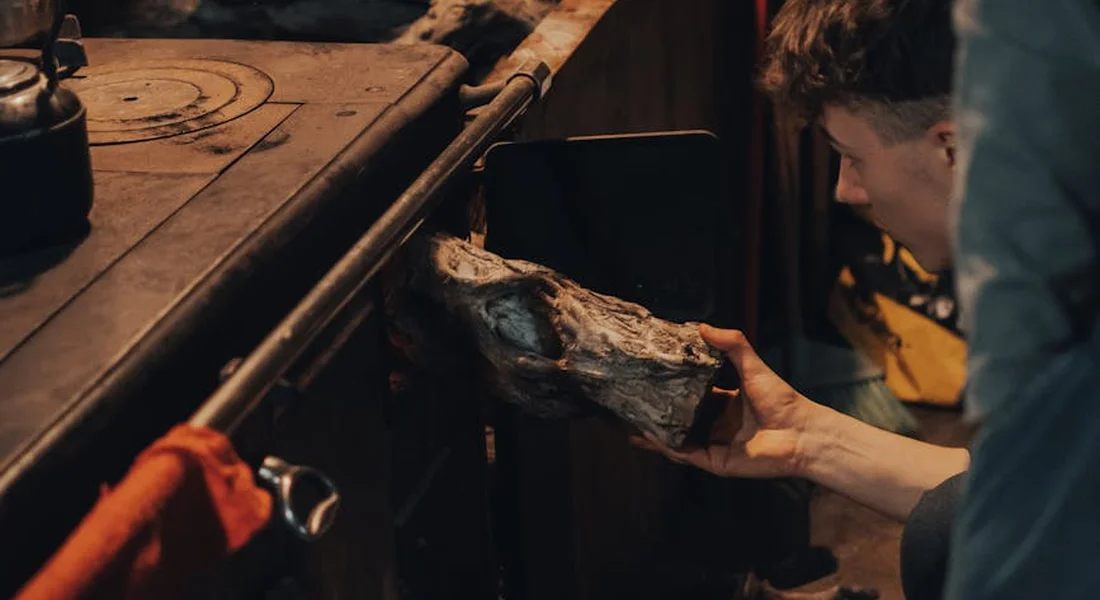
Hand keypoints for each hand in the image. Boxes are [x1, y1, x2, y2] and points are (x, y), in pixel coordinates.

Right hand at [630, 324, 825, 477]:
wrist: (800, 433)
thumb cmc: (782, 400)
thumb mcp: (752, 366)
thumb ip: (731, 345)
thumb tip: (702, 326)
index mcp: (725, 404)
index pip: (693, 396)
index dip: (673, 388)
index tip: (652, 378)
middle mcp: (717, 425)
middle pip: (681, 418)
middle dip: (658, 412)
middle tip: (633, 400)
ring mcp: (713, 444)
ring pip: (677, 438)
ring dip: (655, 431)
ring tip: (631, 421)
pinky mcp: (714, 461)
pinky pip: (684, 454)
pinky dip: (666, 446)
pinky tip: (648, 434)